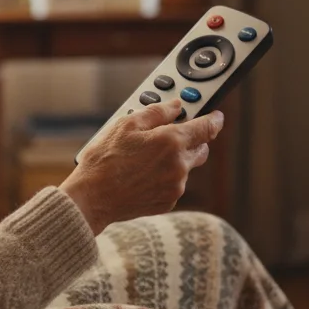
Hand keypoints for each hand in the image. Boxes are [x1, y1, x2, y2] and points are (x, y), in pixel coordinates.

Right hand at [60, 99, 222, 235]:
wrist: (92, 198)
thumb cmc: (105, 159)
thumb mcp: (126, 124)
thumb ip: (157, 112)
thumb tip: (176, 106)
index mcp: (172, 142)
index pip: (207, 128)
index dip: (214, 119)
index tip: (216, 116)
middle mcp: (179, 165)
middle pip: (201, 148)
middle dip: (193, 139)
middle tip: (172, 133)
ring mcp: (175, 186)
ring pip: (187, 167)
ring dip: (176, 159)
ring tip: (147, 157)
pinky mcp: (168, 202)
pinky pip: (175, 184)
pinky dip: (166, 176)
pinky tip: (143, 174)